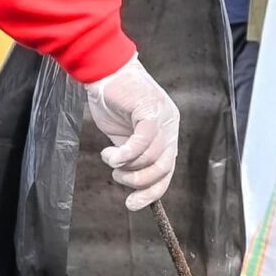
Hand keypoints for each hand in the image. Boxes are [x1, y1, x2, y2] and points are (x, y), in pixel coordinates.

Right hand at [85, 56, 179, 209]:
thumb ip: (133, 155)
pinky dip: (125, 155)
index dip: (152, 192)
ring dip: (126, 167)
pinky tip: (111, 157)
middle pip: (163, 168)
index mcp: (167, 133)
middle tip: (118, 177)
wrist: (105, 71)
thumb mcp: (125, 136)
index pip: (167, 171)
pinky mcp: (149, 110)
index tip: (133, 204)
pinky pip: (142, 142)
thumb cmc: (114, 102)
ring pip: (150, 157)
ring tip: (110, 160)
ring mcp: (162, 117)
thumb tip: (132, 181)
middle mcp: (170, 126)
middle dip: (139, 181)